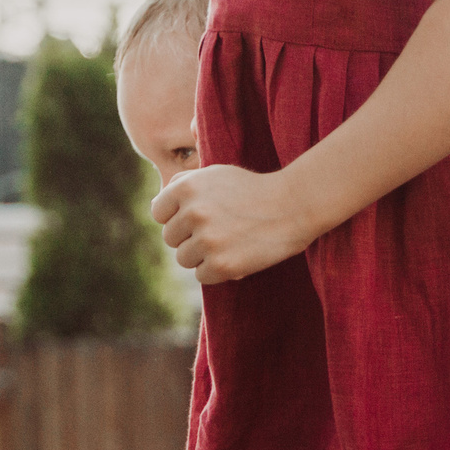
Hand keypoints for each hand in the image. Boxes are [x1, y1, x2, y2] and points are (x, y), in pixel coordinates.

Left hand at [152, 164, 322, 283]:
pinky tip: (236, 254)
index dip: (176, 216)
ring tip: (228, 241)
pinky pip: (202, 275)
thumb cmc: (252, 189)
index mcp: (186, 187)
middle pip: (170, 238)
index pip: (158, 212)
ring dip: (202, 255)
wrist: (293, 206)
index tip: (196, 218)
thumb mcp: (215, 174)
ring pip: (184, 259)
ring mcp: (207, 240)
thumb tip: (156, 204)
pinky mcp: (221, 264)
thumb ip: (184, 185)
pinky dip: (216, 270)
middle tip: (218, 230)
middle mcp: (193, 212)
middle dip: (189, 237)